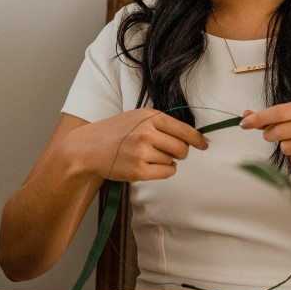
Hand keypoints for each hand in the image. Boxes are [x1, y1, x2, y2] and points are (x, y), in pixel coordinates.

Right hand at [63, 108, 207, 181]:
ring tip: (146, 156)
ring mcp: (142, 152)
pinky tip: (147, 166)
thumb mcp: (137, 118)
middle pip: (182, 148)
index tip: (203, 145)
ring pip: (173, 161)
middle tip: (167, 152)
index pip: (184, 130)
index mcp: (149, 116)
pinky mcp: (138, 171)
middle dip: (179, 152)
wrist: (88, 148)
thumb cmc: (115, 133)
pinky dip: (162, 171)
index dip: (197, 140)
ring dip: (166, 161)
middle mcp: (147, 132)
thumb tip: (190, 137)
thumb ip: (161, 124)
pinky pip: (166, 173)